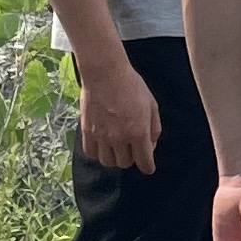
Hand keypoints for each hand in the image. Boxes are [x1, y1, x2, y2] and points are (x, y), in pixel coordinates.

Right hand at [76, 57, 163, 173]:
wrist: (105, 73)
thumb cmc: (131, 85)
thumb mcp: (152, 105)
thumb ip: (154, 128)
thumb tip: (151, 145)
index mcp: (138, 132)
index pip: (144, 161)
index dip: (148, 167)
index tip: (148, 167)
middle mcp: (119, 138)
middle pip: (125, 163)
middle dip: (132, 158)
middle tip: (132, 147)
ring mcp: (101, 136)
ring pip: (108, 162)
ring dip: (114, 158)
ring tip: (117, 148)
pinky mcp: (87, 131)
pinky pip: (91, 153)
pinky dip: (98, 153)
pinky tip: (102, 145)